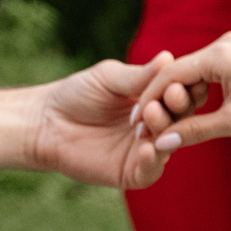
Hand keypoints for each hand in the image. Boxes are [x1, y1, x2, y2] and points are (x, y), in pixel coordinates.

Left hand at [28, 55, 171, 188]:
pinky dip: (153, 160)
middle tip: (169, 96)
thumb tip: (168, 57)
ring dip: (164, 129)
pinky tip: (147, 147)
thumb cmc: (77, 94)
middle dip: (178, 107)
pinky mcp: (132, 173)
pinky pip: (150, 170)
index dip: (184, 87)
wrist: (45, 122)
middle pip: (181, 119)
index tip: (182, 79)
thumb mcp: (108, 78)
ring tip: (150, 115)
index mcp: (156, 101)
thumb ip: (138, 75)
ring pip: (168, 144)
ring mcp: (146, 151)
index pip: (182, 94)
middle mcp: (156, 127)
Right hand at [133, 31, 230, 149]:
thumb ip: (192, 130)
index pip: (170, 74)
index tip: (137, 122)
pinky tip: (189, 111)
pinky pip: (208, 72)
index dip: (150, 99)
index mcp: (220, 53)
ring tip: (164, 122)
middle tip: (146, 126)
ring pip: (193, 73)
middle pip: (179, 71)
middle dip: (162, 99)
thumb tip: (160, 143)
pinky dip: (197, 91)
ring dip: (179, 96)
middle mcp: (224, 43)